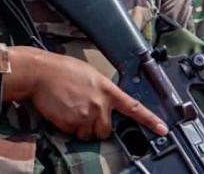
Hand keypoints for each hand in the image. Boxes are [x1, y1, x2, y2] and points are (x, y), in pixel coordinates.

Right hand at [3, 46, 166, 140]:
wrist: (40, 73)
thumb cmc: (61, 69)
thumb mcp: (90, 75)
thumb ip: (102, 90)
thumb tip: (104, 103)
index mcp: (107, 90)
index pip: (134, 108)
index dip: (150, 120)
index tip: (162, 129)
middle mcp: (99, 104)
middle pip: (106, 130)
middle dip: (96, 126)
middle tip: (84, 112)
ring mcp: (85, 115)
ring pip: (89, 135)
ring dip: (81, 128)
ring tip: (71, 110)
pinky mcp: (70, 123)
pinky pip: (73, 134)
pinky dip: (68, 127)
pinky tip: (62, 111)